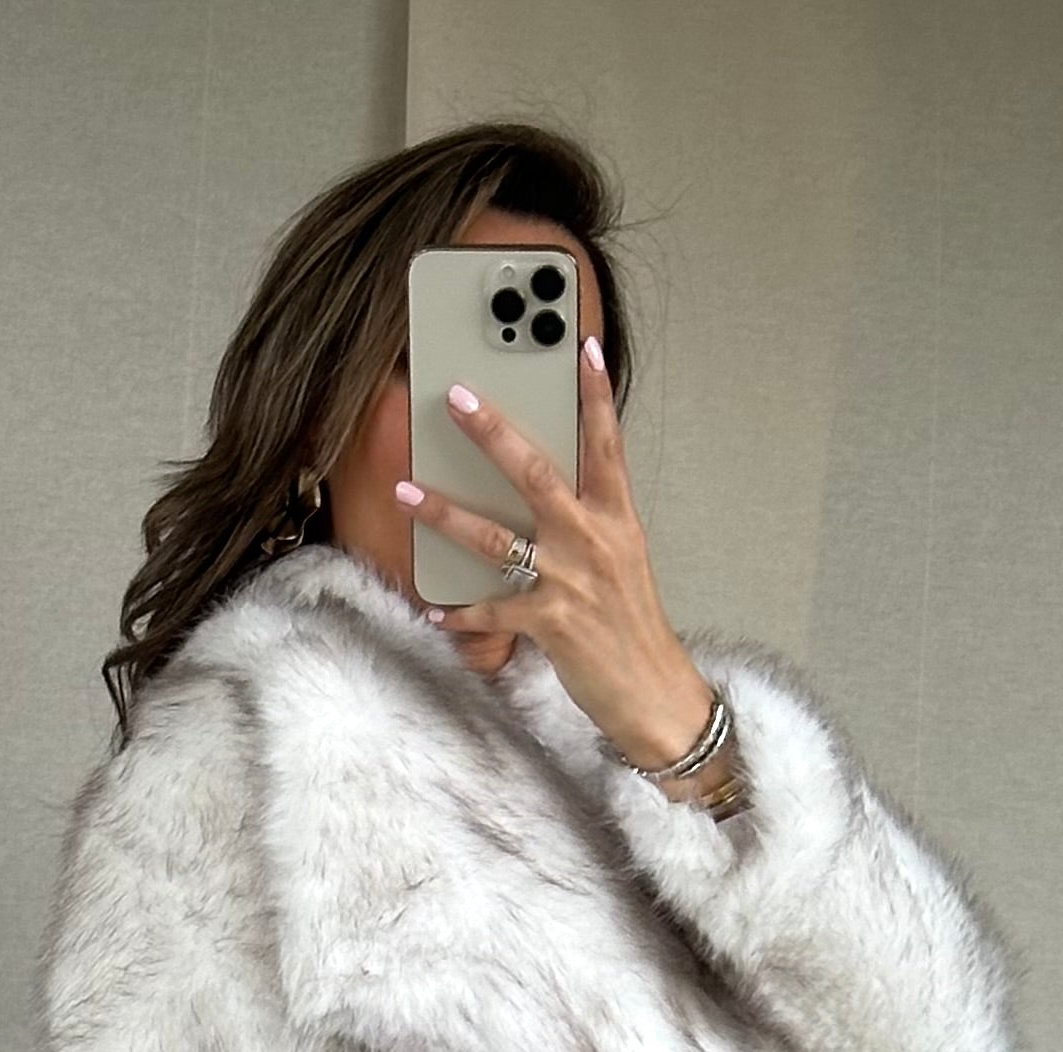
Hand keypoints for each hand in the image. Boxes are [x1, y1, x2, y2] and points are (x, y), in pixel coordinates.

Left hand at [395, 338, 720, 775]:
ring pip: (497, 536)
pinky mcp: (551, 623)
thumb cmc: (633, 628)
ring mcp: (570, 580)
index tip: (581, 346)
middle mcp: (593, 540)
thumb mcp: (623, 561)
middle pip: (536, 472)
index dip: (596, 394)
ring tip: (407, 492)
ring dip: (446, 513)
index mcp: (617, 519)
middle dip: (491, 432)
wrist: (655, 694)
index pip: (606, 444)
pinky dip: (460, 611)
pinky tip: (433, 606)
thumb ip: (591, 522)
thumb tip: (552, 493)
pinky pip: (492, 610)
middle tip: (455, 397)